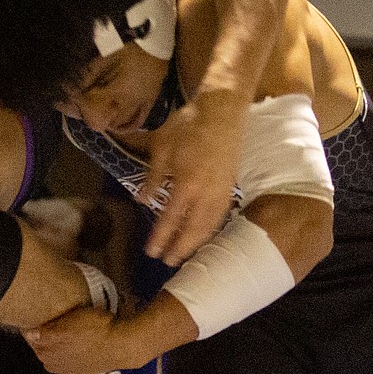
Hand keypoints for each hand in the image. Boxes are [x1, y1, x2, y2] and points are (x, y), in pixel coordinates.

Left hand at [25, 306, 147, 373]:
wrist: (123, 344)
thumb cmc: (92, 331)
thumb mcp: (66, 326)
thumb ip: (45, 333)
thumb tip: (28, 334)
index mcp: (47, 357)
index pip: (33, 341)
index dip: (35, 328)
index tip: (40, 316)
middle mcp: (57, 369)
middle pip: (46, 349)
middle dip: (47, 338)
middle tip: (54, 321)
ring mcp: (74, 372)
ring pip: (61, 354)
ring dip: (62, 345)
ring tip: (69, 330)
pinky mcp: (89, 371)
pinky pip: (75, 359)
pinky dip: (75, 351)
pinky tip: (81, 343)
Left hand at [142, 90, 244, 264]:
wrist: (222, 111)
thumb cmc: (188, 124)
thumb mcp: (162, 147)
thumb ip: (152, 177)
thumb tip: (142, 200)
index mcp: (186, 184)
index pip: (170, 219)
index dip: (160, 238)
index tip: (151, 251)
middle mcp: (205, 194)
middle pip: (192, 230)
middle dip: (179, 248)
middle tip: (167, 262)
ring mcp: (221, 191)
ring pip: (209, 225)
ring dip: (196, 243)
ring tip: (183, 254)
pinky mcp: (230, 186)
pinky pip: (220, 216)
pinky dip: (211, 229)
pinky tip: (203, 234)